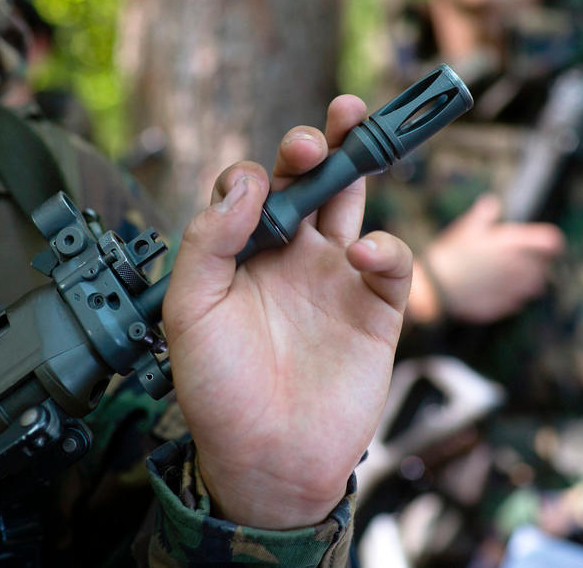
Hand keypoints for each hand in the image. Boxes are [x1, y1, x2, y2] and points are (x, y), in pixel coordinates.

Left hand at [162, 95, 411, 528]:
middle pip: (311, 182)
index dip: (258, 172)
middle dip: (320, 143)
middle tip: (327, 121)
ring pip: (354, 205)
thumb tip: (245, 179)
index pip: (255, 189)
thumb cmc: (219, 391)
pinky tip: (362, 253)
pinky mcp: (376, 310)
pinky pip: (391, 262)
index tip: (255, 181)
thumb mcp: (190, 310)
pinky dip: (385, 246)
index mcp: (244, 256)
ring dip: (359, 164)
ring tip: (354, 130)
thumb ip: (210, 240)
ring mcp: (336, 280)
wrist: (265, 460)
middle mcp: (291, 258)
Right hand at [408, 194, 563, 323]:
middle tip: (516, 259)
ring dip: (528, 281)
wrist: (437, 286)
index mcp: (513, 244)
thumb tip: (492, 202)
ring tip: (508, 276)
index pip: (552, 242)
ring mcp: (514, 289)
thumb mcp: (467, 227)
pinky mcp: (505, 306)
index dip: (549, 242)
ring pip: (536, 286)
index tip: (543, 244)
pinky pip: (519, 301)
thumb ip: (485, 214)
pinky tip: (495, 290)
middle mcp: (519, 267)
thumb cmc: (452, 254)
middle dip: (536, 262)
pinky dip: (513, 296)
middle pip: (544, 266)